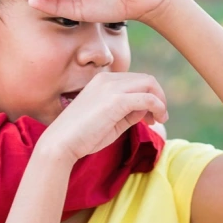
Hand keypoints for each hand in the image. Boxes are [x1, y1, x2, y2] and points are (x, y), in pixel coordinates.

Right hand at [40, 71, 167, 163]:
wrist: (61, 143)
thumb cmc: (83, 136)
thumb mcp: (111, 120)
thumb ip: (129, 112)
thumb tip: (147, 109)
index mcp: (103, 81)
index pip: (136, 81)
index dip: (150, 96)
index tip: (151, 116)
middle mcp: (107, 79)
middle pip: (147, 79)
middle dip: (159, 97)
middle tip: (160, 117)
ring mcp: (111, 88)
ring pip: (149, 84)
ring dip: (160, 101)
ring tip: (160, 120)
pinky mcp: (116, 101)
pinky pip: (147, 98)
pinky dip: (157, 107)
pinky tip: (155, 121)